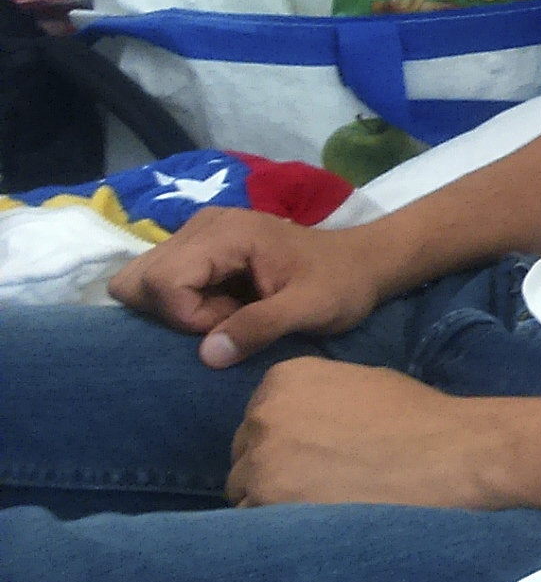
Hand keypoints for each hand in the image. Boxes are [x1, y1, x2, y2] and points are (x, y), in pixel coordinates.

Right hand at [107, 207, 403, 367]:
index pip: (161, 280)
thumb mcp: (312, 309)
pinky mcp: (200, 248)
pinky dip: (184, 303)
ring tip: (228, 312)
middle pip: (137, 279)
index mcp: (226, 232)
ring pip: (142, 281)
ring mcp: (197, 234)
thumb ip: (262, 327)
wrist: (362, 263)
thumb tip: (208, 355)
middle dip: (171, 313)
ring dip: (177, 310)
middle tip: (223, 319)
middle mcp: (201, 226)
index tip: (231, 323)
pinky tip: (226, 306)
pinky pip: (162, 281)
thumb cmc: (342, 284)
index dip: (187, 316)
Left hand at [228, 358, 512, 507]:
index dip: (284, 444)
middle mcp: (264, 415)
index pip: (257, 420)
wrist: (451, 453)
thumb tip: (299, 423)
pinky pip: (255, 524)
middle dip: (273, 471)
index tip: (313, 457)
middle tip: (319, 486)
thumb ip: (315, 399)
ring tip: (321, 507)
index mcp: (283, 379)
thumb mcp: (361, 383)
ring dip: (273, 502)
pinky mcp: (270, 500)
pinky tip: (319, 522)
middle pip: (244, 455)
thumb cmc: (418, 419)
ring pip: (244, 492)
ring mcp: (263, 459)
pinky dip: (280, 528)